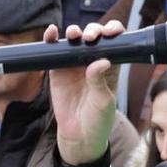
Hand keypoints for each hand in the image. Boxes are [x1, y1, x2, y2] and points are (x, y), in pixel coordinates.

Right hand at [44, 23, 122, 166]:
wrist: (79, 136)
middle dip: (93, 31)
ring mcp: (74, 64)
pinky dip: (51, 39)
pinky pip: (54, 51)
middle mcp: (92, 61)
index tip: (111, 33)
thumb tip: (101, 61)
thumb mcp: (103, 102)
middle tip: (91, 38)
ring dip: (74, 32)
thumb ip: (100, 82)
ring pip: (74, 40)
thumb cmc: (98, 119)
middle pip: (93, 36)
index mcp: (110, 66)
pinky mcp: (57, 70)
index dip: (113, 32)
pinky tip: (52, 32)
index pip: (115, 42)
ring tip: (74, 35)